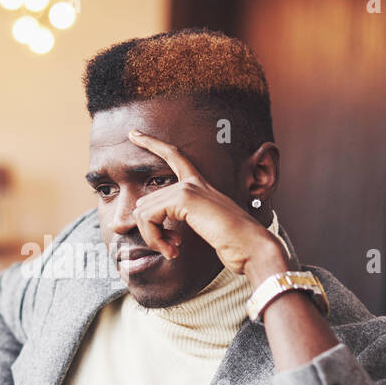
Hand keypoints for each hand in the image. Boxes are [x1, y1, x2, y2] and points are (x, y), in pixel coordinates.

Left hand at [126, 129, 290, 280]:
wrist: (251, 246)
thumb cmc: (231, 242)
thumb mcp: (200, 225)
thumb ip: (174, 216)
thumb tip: (140, 208)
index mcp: (199, 185)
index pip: (173, 156)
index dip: (152, 143)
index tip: (133, 133)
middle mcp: (193, 182)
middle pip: (145, 202)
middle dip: (150, 232)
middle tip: (170, 250)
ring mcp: (188, 188)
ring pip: (143, 212)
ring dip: (152, 238)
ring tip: (171, 251)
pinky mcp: (185, 198)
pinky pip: (149, 217)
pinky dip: (154, 238)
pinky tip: (174, 250)